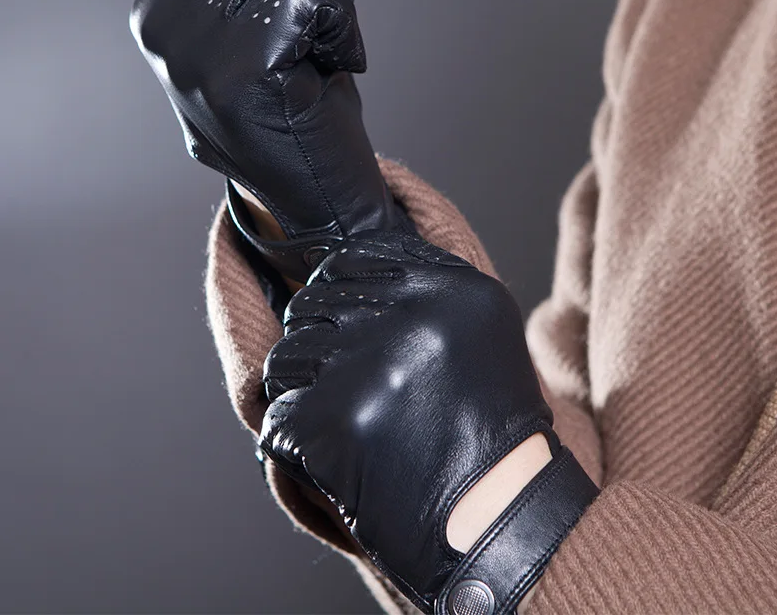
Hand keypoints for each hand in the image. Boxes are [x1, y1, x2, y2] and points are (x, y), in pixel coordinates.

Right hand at [130, 0, 401, 279]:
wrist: (319, 197)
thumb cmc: (305, 104)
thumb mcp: (291, 11)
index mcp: (161, 3)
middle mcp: (162, 23)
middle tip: (330, 20)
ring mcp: (191, 50)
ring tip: (331, 50)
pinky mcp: (235, 73)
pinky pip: (312, 0)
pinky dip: (345, 29)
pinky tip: (337, 69)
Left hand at [259, 231, 580, 612]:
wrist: (499, 518)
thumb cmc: (487, 426)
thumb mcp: (481, 328)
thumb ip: (420, 287)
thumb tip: (337, 267)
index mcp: (450, 289)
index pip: (348, 259)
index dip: (334, 292)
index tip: (344, 322)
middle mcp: (410, 320)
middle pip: (309, 303)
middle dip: (317, 340)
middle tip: (349, 382)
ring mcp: (369, 371)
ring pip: (285, 356)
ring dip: (301, 389)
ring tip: (346, 419)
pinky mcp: (333, 425)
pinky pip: (277, 415)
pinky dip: (296, 439)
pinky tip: (338, 454)